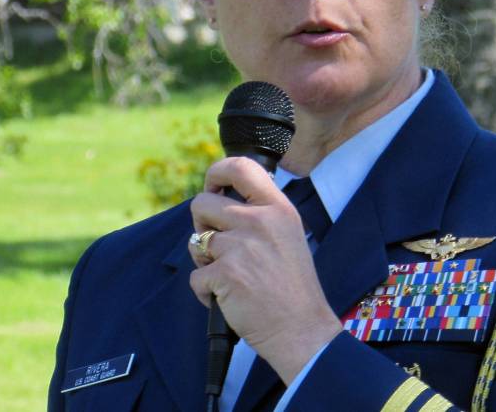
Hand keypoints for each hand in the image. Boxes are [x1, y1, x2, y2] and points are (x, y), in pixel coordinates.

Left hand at [188, 157, 342, 383]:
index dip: (216, 172)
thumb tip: (221, 199)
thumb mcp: (289, 234)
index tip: (213, 186)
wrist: (301, 328)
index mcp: (277, 208)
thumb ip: (261, 213)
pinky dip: (205, 290)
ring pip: (195, 240)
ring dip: (203, 259)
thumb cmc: (293, 286)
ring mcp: (240, 247)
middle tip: (217, 244)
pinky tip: (227, 297)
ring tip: (226, 274)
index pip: (240, 167)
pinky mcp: (224, 274)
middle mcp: (259, 221)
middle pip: (202, 203)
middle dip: (201, 224)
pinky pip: (196, 275)